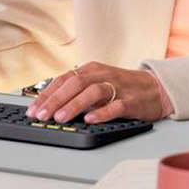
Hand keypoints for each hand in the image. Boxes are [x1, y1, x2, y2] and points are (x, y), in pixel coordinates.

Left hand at [26, 61, 163, 123]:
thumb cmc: (122, 87)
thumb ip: (77, 91)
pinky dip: (102, 112)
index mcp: (92, 69)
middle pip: (75, 84)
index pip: (64, 79)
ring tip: (60, 118)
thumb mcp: (97, 83)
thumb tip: (49, 105)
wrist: (155, 88)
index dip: (47, 94)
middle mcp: (102, 75)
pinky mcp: (131, 101)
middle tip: (41, 115)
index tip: (32, 108)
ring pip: (92, 93)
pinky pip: (115, 106)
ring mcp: (117, 87)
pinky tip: (90, 119)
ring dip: (74, 105)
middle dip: (55, 100)